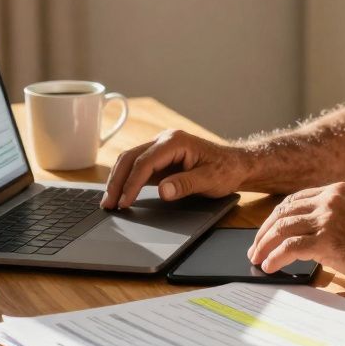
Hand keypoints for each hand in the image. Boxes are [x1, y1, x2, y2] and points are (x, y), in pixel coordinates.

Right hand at [101, 129, 249, 208]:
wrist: (236, 164)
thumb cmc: (226, 170)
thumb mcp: (210, 180)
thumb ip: (186, 184)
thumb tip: (163, 191)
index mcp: (175, 141)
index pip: (145, 162)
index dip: (132, 183)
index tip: (125, 202)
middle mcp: (164, 140)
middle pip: (130, 158)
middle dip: (116, 181)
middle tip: (108, 204)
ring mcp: (160, 148)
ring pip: (129, 161)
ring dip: (117, 180)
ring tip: (109, 202)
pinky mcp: (159, 159)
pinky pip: (136, 167)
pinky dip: (126, 180)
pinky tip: (120, 194)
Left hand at [248, 182, 344, 286]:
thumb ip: (333, 219)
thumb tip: (305, 239)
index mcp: (336, 190)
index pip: (293, 200)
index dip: (275, 218)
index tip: (266, 233)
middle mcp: (329, 199)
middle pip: (282, 212)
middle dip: (264, 232)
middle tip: (255, 249)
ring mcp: (328, 218)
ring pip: (282, 228)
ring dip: (264, 246)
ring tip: (257, 259)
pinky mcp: (327, 239)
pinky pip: (290, 246)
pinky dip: (276, 257)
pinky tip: (271, 266)